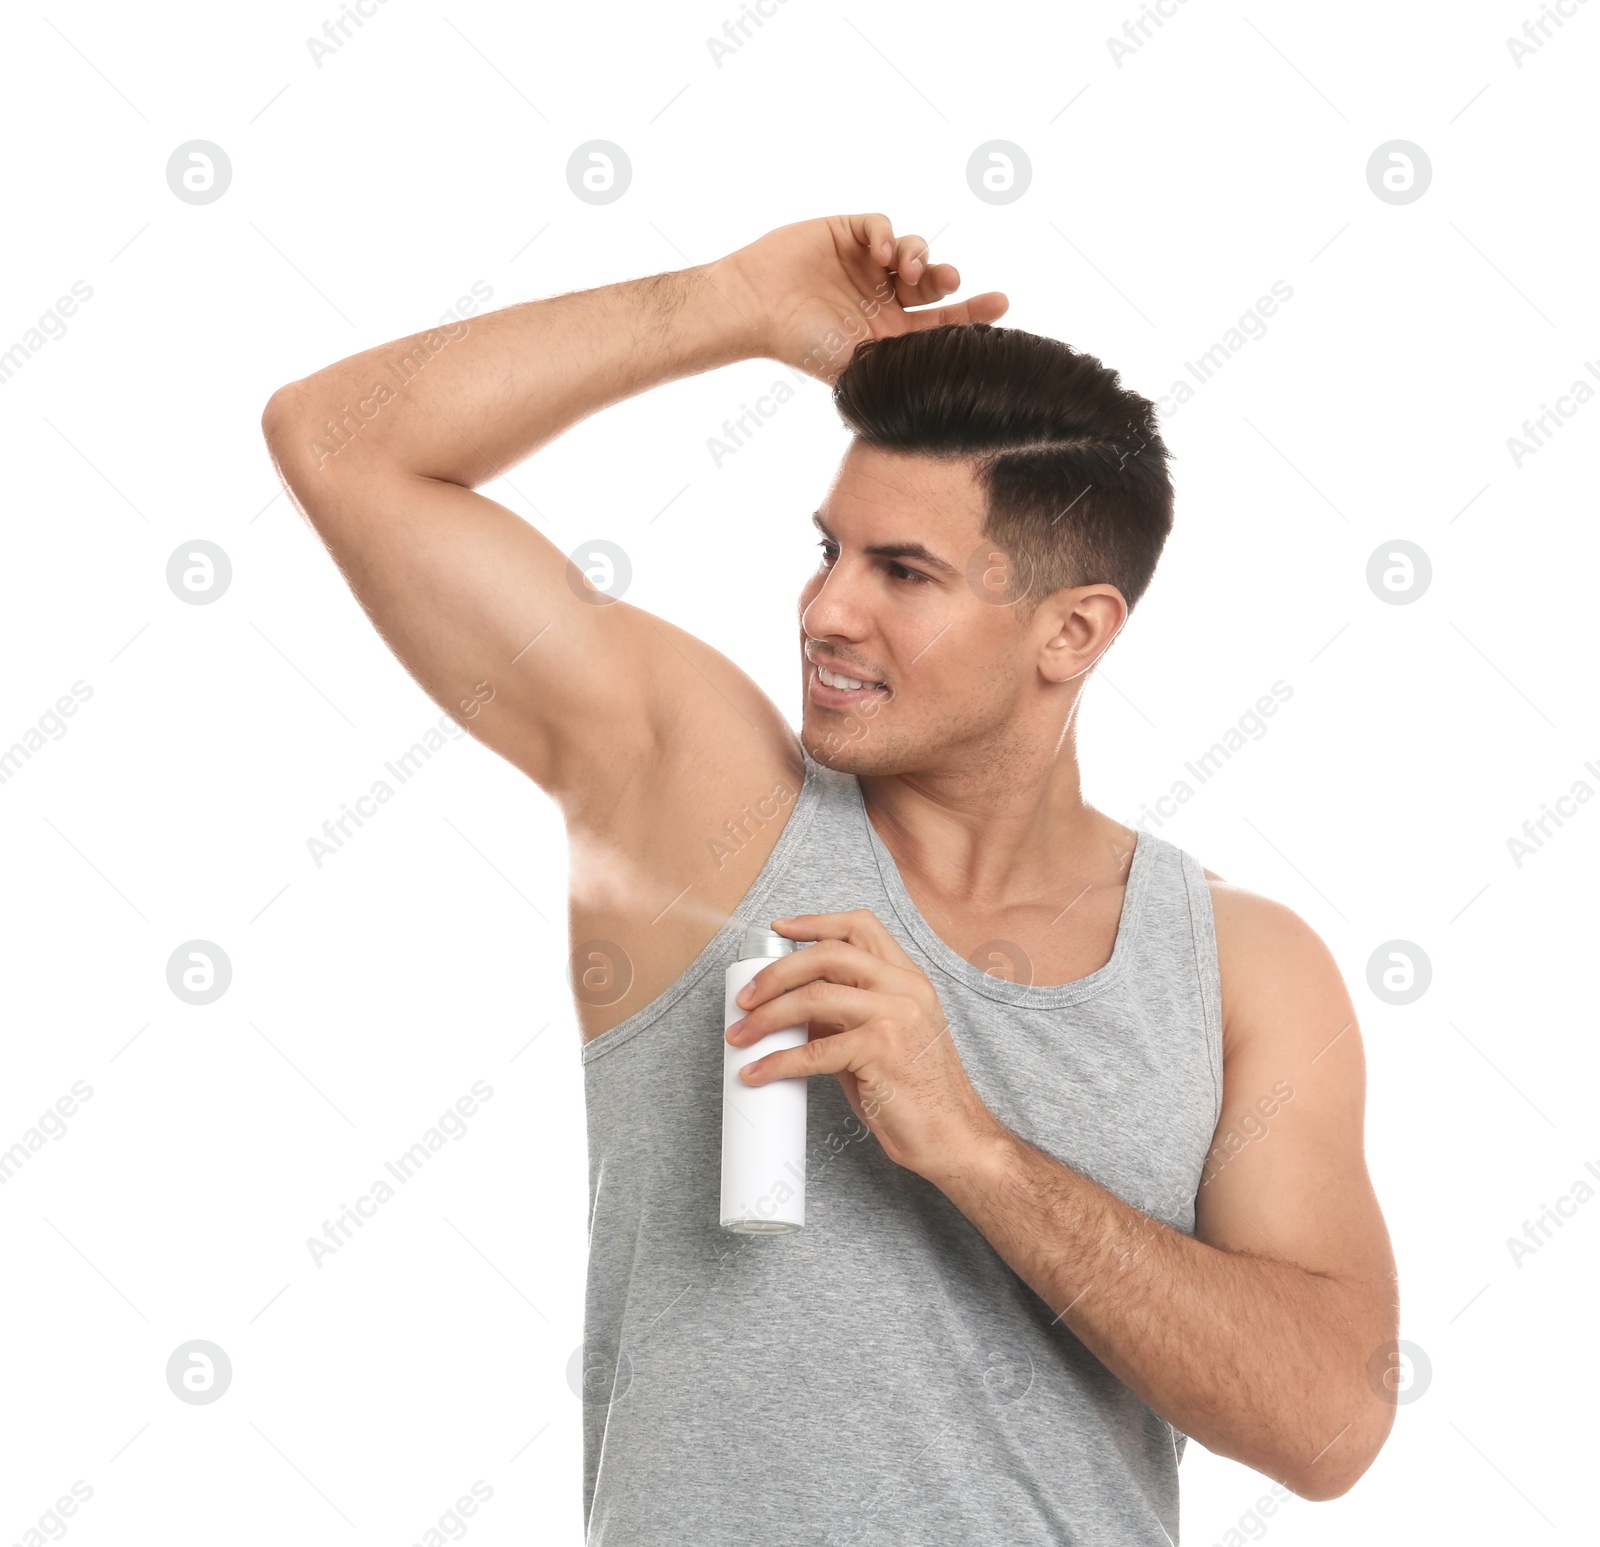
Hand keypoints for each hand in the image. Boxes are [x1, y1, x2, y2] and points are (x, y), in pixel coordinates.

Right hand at [707, 213, 1008, 383]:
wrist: (756, 309)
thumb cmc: (802, 345)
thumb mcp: (860, 364)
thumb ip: (903, 364)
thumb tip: (952, 380)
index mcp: (888, 331)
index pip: (941, 321)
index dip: (974, 312)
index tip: (1002, 304)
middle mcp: (881, 297)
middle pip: (933, 282)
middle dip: (946, 277)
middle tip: (951, 280)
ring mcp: (865, 263)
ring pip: (914, 249)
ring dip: (919, 255)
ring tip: (906, 269)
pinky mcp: (847, 233)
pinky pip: (882, 225)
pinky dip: (889, 233)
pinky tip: (882, 251)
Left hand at [725, 907, 1004, 1182]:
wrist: (954, 1136)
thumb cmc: (917, 1092)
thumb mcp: (885, 1036)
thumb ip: (847, 1012)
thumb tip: (793, 1004)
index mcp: (908, 978)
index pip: (861, 927)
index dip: (815, 923)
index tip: (780, 928)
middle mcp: (905, 988)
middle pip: (828, 954)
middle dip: (776, 973)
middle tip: (745, 998)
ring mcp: (896, 1016)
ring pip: (815, 997)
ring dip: (767, 1017)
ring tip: (741, 1036)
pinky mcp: (882, 1051)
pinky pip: (814, 1050)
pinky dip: (777, 1061)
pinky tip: (758, 1072)